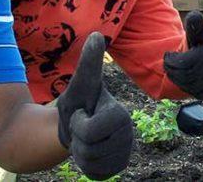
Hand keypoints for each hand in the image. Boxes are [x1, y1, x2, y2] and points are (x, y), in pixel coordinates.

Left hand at [56, 33, 132, 179]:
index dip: (80, 124)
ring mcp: (124, 154)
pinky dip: (85, 165)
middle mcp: (129, 135)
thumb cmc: (77, 103)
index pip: (93, 131)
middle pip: (91, 149)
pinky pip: (95, 173)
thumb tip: (96, 34)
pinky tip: (88, 152)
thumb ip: (89, 63)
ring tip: (84, 139)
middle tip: (82, 127)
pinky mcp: (117, 168)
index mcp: (121, 114)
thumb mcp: (80, 84)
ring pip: (91, 162)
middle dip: (78, 139)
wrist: (73, 128)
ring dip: (79, 152)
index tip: (83, 114)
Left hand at [163, 11, 202, 99]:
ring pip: (182, 83)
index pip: (177, 63)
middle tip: (174, 62)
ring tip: (180, 69)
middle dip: (172, 68)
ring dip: (177, 77)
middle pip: (178, 74)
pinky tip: (187, 78)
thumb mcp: (201, 36)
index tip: (171, 54)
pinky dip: (184, 85)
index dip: (170, 59)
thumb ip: (196, 26)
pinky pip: (189, 91)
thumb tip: (194, 14)